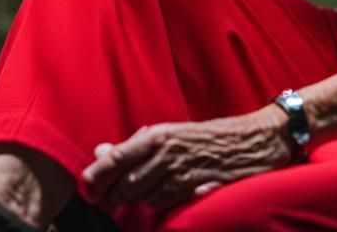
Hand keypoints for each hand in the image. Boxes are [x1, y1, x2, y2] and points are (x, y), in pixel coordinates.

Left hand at [81, 109, 292, 209]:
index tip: (87, 187)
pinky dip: (157, 203)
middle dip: (113, 193)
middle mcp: (166, 153)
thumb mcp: (168, 133)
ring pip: (142, 197)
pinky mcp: (194, 189)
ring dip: (136, 198)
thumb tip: (99, 150)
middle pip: (124, 185)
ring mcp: (180, 172)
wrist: (250, 141)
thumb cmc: (206, 136)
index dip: (95, 177)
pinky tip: (161, 195)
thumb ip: (133, 145)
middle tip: (108, 194)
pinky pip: (164, 203)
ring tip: (139, 191)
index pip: (115, 159)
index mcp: (157, 135)